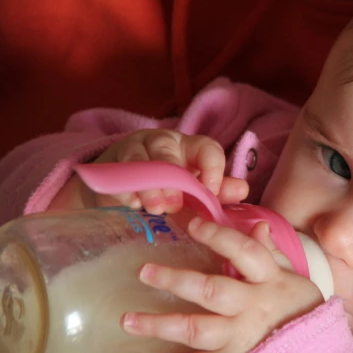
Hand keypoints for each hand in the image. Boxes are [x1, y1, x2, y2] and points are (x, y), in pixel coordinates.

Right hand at [50, 129, 247, 212]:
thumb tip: (242, 190)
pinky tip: (132, 205)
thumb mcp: (195, 190)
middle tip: (175, 206)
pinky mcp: (110, 167)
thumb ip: (218, 191)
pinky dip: (124, 189)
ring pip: (139, 159)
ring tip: (154, 208)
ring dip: (148, 185)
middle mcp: (162, 143)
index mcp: (190, 148)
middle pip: (167, 150)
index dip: (212, 168)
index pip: (207, 148)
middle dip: (172, 178)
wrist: (124, 190)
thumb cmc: (170, 190)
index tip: (211, 191)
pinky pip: (116, 174)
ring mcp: (133, 152)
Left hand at [121, 217, 324, 352]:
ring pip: (196, 330)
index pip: (243, 251)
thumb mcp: (294, 279)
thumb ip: (272, 253)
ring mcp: (240, 339)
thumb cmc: (303, 312)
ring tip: (129, 320)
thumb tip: (257, 224)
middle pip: (211, 291)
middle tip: (144, 271)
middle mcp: (252, 308)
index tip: (193, 224)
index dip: (218, 236)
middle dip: (176, 280)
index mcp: (269, 280)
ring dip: (160, 325)